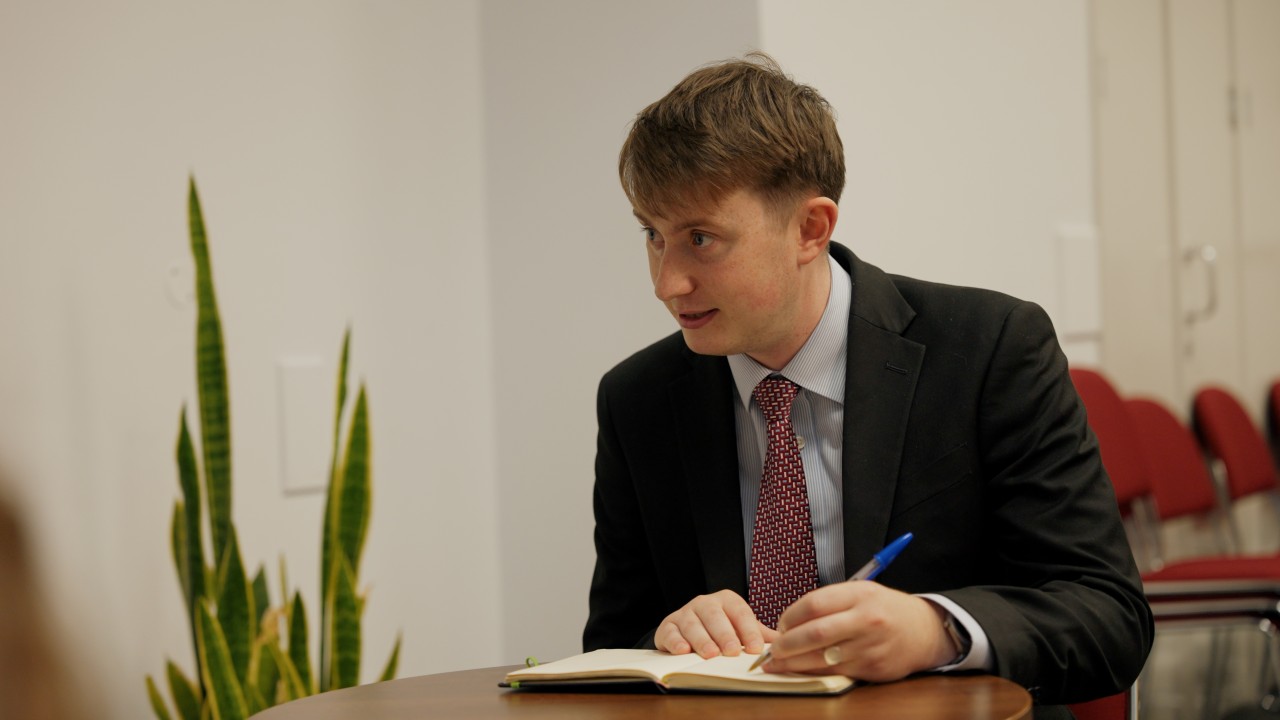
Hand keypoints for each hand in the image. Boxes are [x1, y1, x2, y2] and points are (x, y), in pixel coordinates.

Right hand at [654, 589, 779, 657]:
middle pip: (714, 615)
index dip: (748, 630)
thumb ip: (761, 636)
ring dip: (701, 639)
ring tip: (710, 654)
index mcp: (727, 601)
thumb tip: (786, 644)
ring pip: (692, 624)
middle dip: (724, 634)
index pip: (740, 612)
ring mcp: (684, 613)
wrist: (687, 631)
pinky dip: (675, 641)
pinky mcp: (667, 626)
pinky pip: (670, 631)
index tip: (755, 649)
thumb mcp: (742, 630)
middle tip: (731, 652)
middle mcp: (705, 603)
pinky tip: (683, 650)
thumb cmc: (721, 630)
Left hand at [761, 583, 955, 681]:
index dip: (790, 616)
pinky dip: (814, 671)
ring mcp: (870, 646)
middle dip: (787, 643)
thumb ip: (830, 602)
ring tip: (776, 663)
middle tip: (772, 649)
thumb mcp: (862, 592)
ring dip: (794, 662)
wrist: (926, 631)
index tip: (780, 625)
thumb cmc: (886, 610)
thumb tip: (791, 620)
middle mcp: (866, 620)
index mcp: (860, 595)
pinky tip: (801, 670)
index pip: (814, 604)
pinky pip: (836, 671)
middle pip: (815, 633)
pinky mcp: (873, 669)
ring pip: (822, 657)